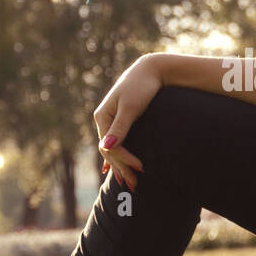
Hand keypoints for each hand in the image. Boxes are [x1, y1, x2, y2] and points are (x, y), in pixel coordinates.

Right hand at [92, 54, 159, 190]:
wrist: (153, 70)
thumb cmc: (142, 86)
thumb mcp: (131, 107)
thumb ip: (120, 127)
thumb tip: (107, 148)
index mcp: (102, 116)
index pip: (110, 146)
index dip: (124, 159)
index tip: (141, 168)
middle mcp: (103, 119)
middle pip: (109, 150)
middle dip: (122, 168)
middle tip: (134, 186)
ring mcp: (110, 119)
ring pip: (112, 148)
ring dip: (119, 165)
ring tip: (127, 182)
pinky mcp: (120, 119)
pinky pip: (115, 142)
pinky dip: (115, 156)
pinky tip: (112, 168)